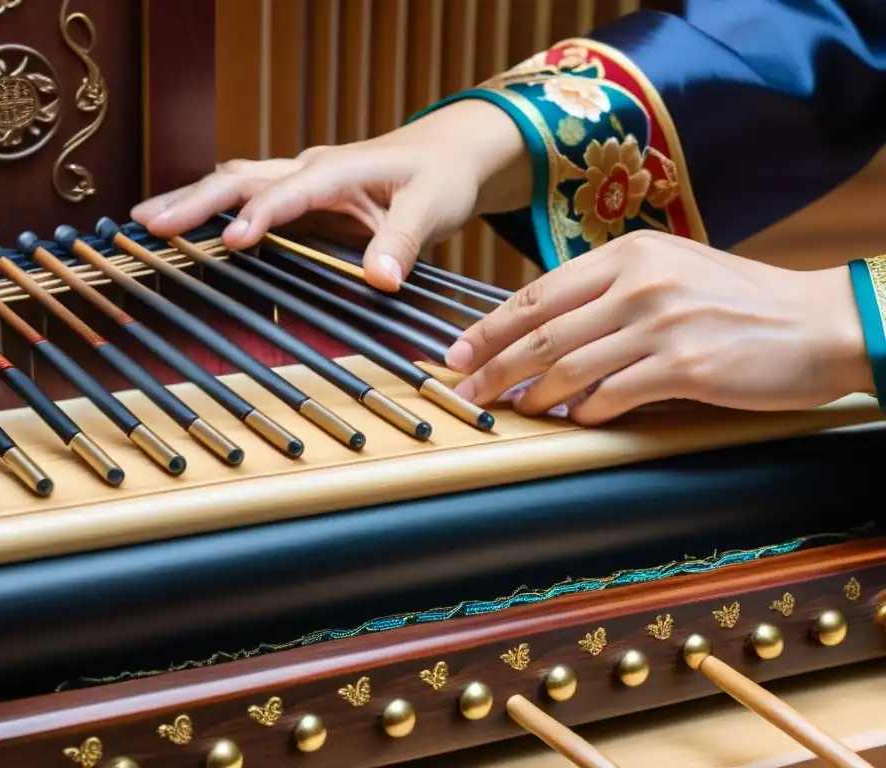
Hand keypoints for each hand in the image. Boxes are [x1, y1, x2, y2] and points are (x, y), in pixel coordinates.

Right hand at [131, 100, 531, 290]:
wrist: (447, 155)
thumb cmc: (441, 176)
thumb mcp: (433, 208)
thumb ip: (404, 243)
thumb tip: (379, 280)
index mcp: (338, 169)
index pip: (289, 191)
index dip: (259, 215)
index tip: (231, 240)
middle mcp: (310, 169)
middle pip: (241, 178)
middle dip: (194, 200)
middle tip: (149, 224)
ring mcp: (301, 181)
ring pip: (235, 182)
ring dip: (191, 200)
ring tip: (145, 221)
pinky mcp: (300, 198)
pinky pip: (247, 197)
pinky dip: (211, 208)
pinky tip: (185, 225)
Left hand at [445, 231, 872, 424]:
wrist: (821, 321)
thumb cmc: (740, 301)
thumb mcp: (671, 272)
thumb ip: (610, 291)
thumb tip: (546, 327)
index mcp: (629, 254)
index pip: (537, 293)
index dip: (490, 328)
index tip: (457, 354)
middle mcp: (640, 282)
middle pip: (542, 331)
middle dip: (493, 366)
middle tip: (465, 391)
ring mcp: (662, 323)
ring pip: (569, 365)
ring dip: (533, 395)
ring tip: (512, 411)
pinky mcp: (686, 365)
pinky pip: (613, 395)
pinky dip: (585, 412)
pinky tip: (573, 421)